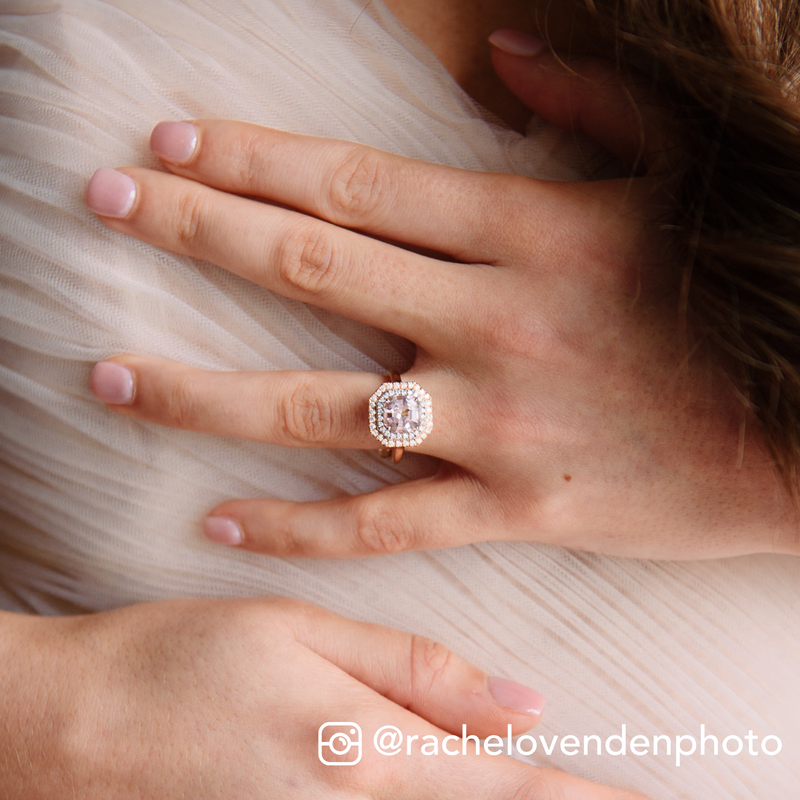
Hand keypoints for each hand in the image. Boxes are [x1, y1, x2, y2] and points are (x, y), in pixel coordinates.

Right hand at [0, 599, 644, 798]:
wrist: (69, 726)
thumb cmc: (184, 659)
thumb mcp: (299, 632)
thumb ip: (412, 670)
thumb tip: (521, 701)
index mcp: (366, 753)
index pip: (508, 787)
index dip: (589, 799)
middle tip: (633, 795)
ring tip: (563, 783)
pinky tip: (456, 779)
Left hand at [85, 48, 797, 559]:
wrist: (798, 433)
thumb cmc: (732, 298)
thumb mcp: (679, 179)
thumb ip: (596, 105)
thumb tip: (507, 58)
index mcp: (527, 233)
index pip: (353, 185)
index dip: (251, 156)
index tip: (168, 142)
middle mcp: (493, 322)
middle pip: (310, 271)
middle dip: (193, 229)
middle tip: (104, 204)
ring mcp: (495, 422)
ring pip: (317, 412)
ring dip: (203, 395)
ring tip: (111, 380)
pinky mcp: (511, 506)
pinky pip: (382, 524)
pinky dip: (297, 529)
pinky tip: (219, 523)